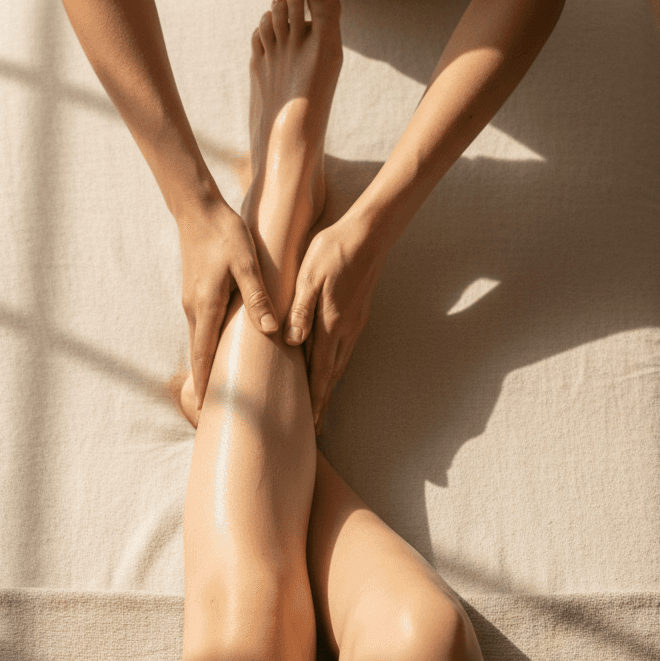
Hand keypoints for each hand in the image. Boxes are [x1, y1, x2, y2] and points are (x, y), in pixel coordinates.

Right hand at [176, 198, 278, 409]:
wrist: (198, 209)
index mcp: (206, 306)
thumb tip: (271, 329)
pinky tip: (221, 354)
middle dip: (206, 383)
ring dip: (208, 366)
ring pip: (200, 342)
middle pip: (199, 355)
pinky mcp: (196, 295)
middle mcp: (194, 309)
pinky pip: (202, 329)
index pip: (203, 354)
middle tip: (215, 411)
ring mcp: (192, 302)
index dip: (206, 383)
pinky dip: (209, 348)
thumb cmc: (225, 234)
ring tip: (220, 390)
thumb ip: (258, 296)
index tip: (206, 409)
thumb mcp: (246, 263)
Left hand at [284, 209, 385, 434]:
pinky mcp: (358, 314)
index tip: (312, 423)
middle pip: (332, 375)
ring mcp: (355, 323)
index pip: (320, 371)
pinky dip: (335, 366)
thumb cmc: (332, 251)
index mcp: (331, 323)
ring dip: (330, 385)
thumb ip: (300, 311)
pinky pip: (345, 349)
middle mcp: (346, 329)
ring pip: (340, 363)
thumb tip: (291, 342)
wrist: (368, 234)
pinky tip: (329, 367)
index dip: (315, 399)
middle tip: (315, 425)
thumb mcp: (308, 278)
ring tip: (321, 403)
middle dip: (323, 400)